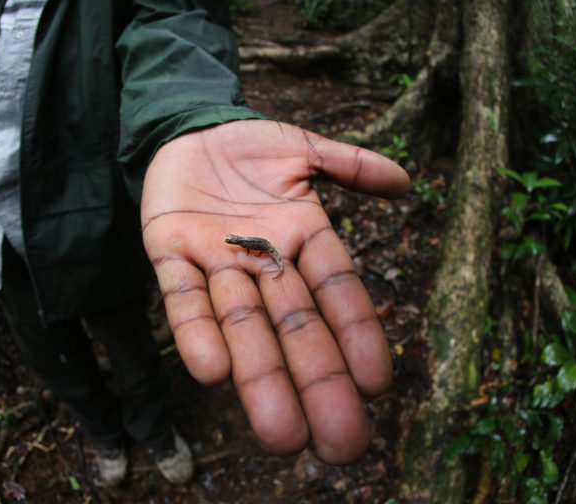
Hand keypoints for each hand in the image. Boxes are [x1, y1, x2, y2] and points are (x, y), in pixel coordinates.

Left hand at [141, 119, 409, 463]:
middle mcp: (263, 261)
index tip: (377, 385)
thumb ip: (350, 164)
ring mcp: (216, 261)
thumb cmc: (250, 147)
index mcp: (302, 238)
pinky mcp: (169, 253)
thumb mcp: (303, 149)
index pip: (336, 293)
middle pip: (293, 327)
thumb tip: (406, 182)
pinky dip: (194, 332)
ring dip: (259, 376)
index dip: (357, 335)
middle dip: (315, 382)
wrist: (187, 130)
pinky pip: (181, 298)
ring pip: (241, 324)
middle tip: (340, 443)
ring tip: (280, 433)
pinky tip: (211, 374)